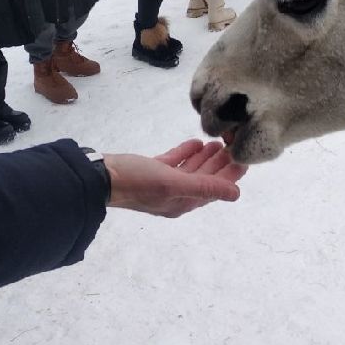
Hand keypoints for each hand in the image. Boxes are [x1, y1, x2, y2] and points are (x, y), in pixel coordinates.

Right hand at [103, 139, 245, 217]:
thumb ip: (204, 186)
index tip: (244, 158)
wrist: (100, 177)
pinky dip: (185, 153)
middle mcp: (175, 195)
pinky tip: (195, 142)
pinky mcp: (150, 171)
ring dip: (205, 158)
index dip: (230, 175)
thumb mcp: (172, 183)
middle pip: (205, 179)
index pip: (215, 189)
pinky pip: (174, 163)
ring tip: (217, 142)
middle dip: (220, 164)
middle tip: (233, 145)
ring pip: (190, 170)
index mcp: (183, 202)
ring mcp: (162, 183)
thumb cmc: (137, 181)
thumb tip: (236, 194)